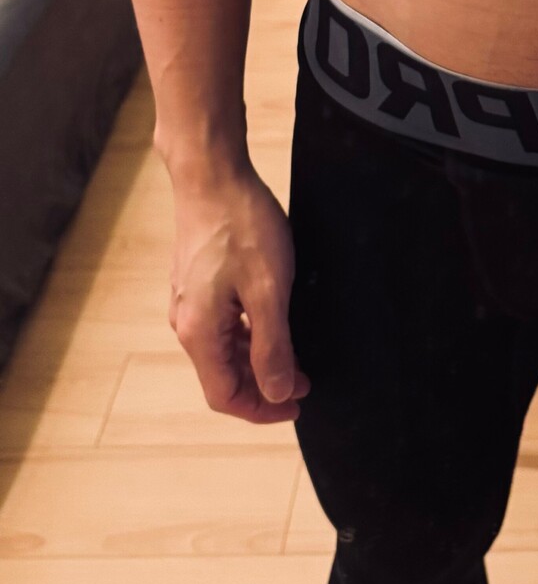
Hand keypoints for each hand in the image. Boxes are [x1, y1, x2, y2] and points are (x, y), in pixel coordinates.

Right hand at [167, 162, 308, 423]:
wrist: (212, 174)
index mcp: (199, 332)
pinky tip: (272, 324)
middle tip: (304, 382)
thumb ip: (273, 347)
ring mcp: (189, 302)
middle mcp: (186, 323)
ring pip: (223, 351)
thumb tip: (278, 393)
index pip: (225, 396)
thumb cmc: (240, 225)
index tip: (297, 404)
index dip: (262, 409)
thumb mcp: (269, 291)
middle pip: (223, 377)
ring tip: (296, 356)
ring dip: (258, 361)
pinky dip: (248, 336)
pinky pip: (221, 326)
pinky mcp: (196, 284)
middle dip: (264, 386)